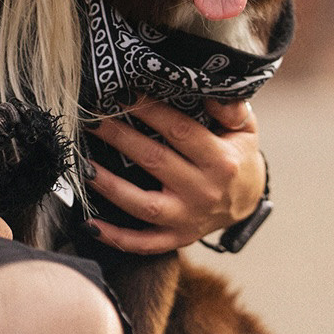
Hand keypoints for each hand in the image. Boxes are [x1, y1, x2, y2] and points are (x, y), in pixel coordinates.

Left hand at [85, 97, 264, 253]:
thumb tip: (211, 90)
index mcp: (221, 161)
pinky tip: (89, 223)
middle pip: (155, 161)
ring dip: (111, 187)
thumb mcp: (246, 129)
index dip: (150, 111)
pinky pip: (143, 243)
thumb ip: (232, 109)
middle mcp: (204, 191)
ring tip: (84, 167)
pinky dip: (116, 238)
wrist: (248, 203)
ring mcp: (188, 219)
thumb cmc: (239, 157)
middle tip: (92, 119)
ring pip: (144, 205)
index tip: (123, 93)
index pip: (180, 130)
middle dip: (120, 138)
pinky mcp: (177, 239)